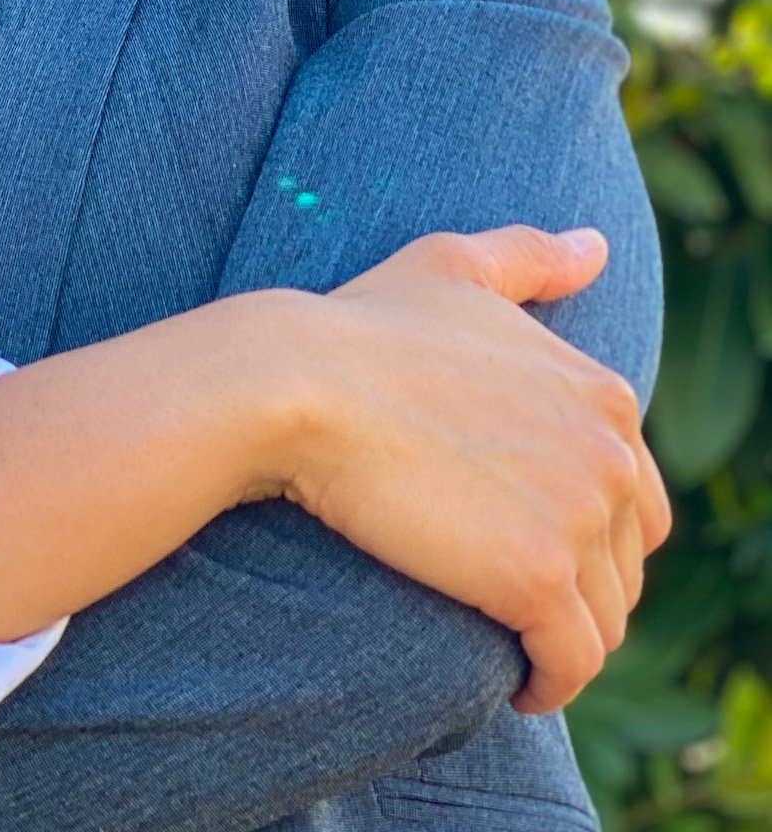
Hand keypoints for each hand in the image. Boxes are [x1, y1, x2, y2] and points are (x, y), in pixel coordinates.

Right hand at [275, 224, 671, 716]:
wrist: (294, 383)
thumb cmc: (360, 323)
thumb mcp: (451, 266)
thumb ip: (531, 257)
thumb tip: (596, 245)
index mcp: (602, 390)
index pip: (633, 493)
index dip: (582, 526)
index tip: (523, 540)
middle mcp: (610, 451)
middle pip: (626, 560)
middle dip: (582, 586)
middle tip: (512, 597)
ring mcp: (579, 515)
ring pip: (604, 617)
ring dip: (565, 639)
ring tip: (510, 642)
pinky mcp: (538, 577)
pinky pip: (572, 660)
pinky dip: (550, 681)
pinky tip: (515, 683)